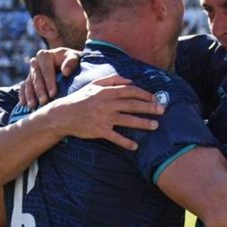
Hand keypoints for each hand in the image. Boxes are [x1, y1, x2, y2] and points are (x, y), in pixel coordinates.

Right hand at [20, 47, 81, 108]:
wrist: (67, 64)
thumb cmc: (71, 61)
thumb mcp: (73, 57)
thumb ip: (71, 62)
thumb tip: (65, 72)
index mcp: (44, 55)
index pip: (46, 70)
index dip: (49, 82)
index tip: (53, 93)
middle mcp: (35, 62)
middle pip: (36, 78)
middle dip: (39, 91)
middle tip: (44, 102)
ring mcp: (30, 72)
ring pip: (28, 84)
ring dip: (30, 96)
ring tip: (33, 106)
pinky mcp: (28, 80)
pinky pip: (23, 88)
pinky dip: (23, 96)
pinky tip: (24, 104)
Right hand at [49, 74, 164, 150]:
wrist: (63, 114)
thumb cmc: (80, 98)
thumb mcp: (94, 84)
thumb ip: (112, 80)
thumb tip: (130, 81)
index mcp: (107, 92)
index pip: (130, 91)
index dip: (144, 94)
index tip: (155, 98)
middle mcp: (107, 104)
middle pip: (133, 105)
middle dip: (149, 107)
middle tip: (162, 110)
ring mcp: (104, 118)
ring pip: (128, 120)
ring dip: (143, 123)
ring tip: (155, 126)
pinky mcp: (99, 130)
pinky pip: (115, 137)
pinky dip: (126, 142)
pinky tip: (135, 147)